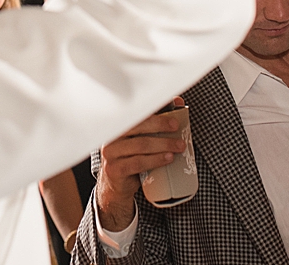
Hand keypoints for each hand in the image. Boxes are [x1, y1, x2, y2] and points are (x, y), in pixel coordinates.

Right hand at [94, 99, 186, 231]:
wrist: (116, 186)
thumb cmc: (131, 158)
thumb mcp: (142, 139)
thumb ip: (156, 121)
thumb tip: (177, 103)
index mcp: (117, 125)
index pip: (135, 113)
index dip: (153, 112)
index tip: (171, 116)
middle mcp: (111, 137)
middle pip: (137, 126)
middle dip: (160, 126)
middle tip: (177, 128)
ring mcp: (111, 154)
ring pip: (140, 145)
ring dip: (163, 145)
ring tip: (178, 146)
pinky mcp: (115, 169)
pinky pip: (138, 162)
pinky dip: (156, 160)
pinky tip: (168, 158)